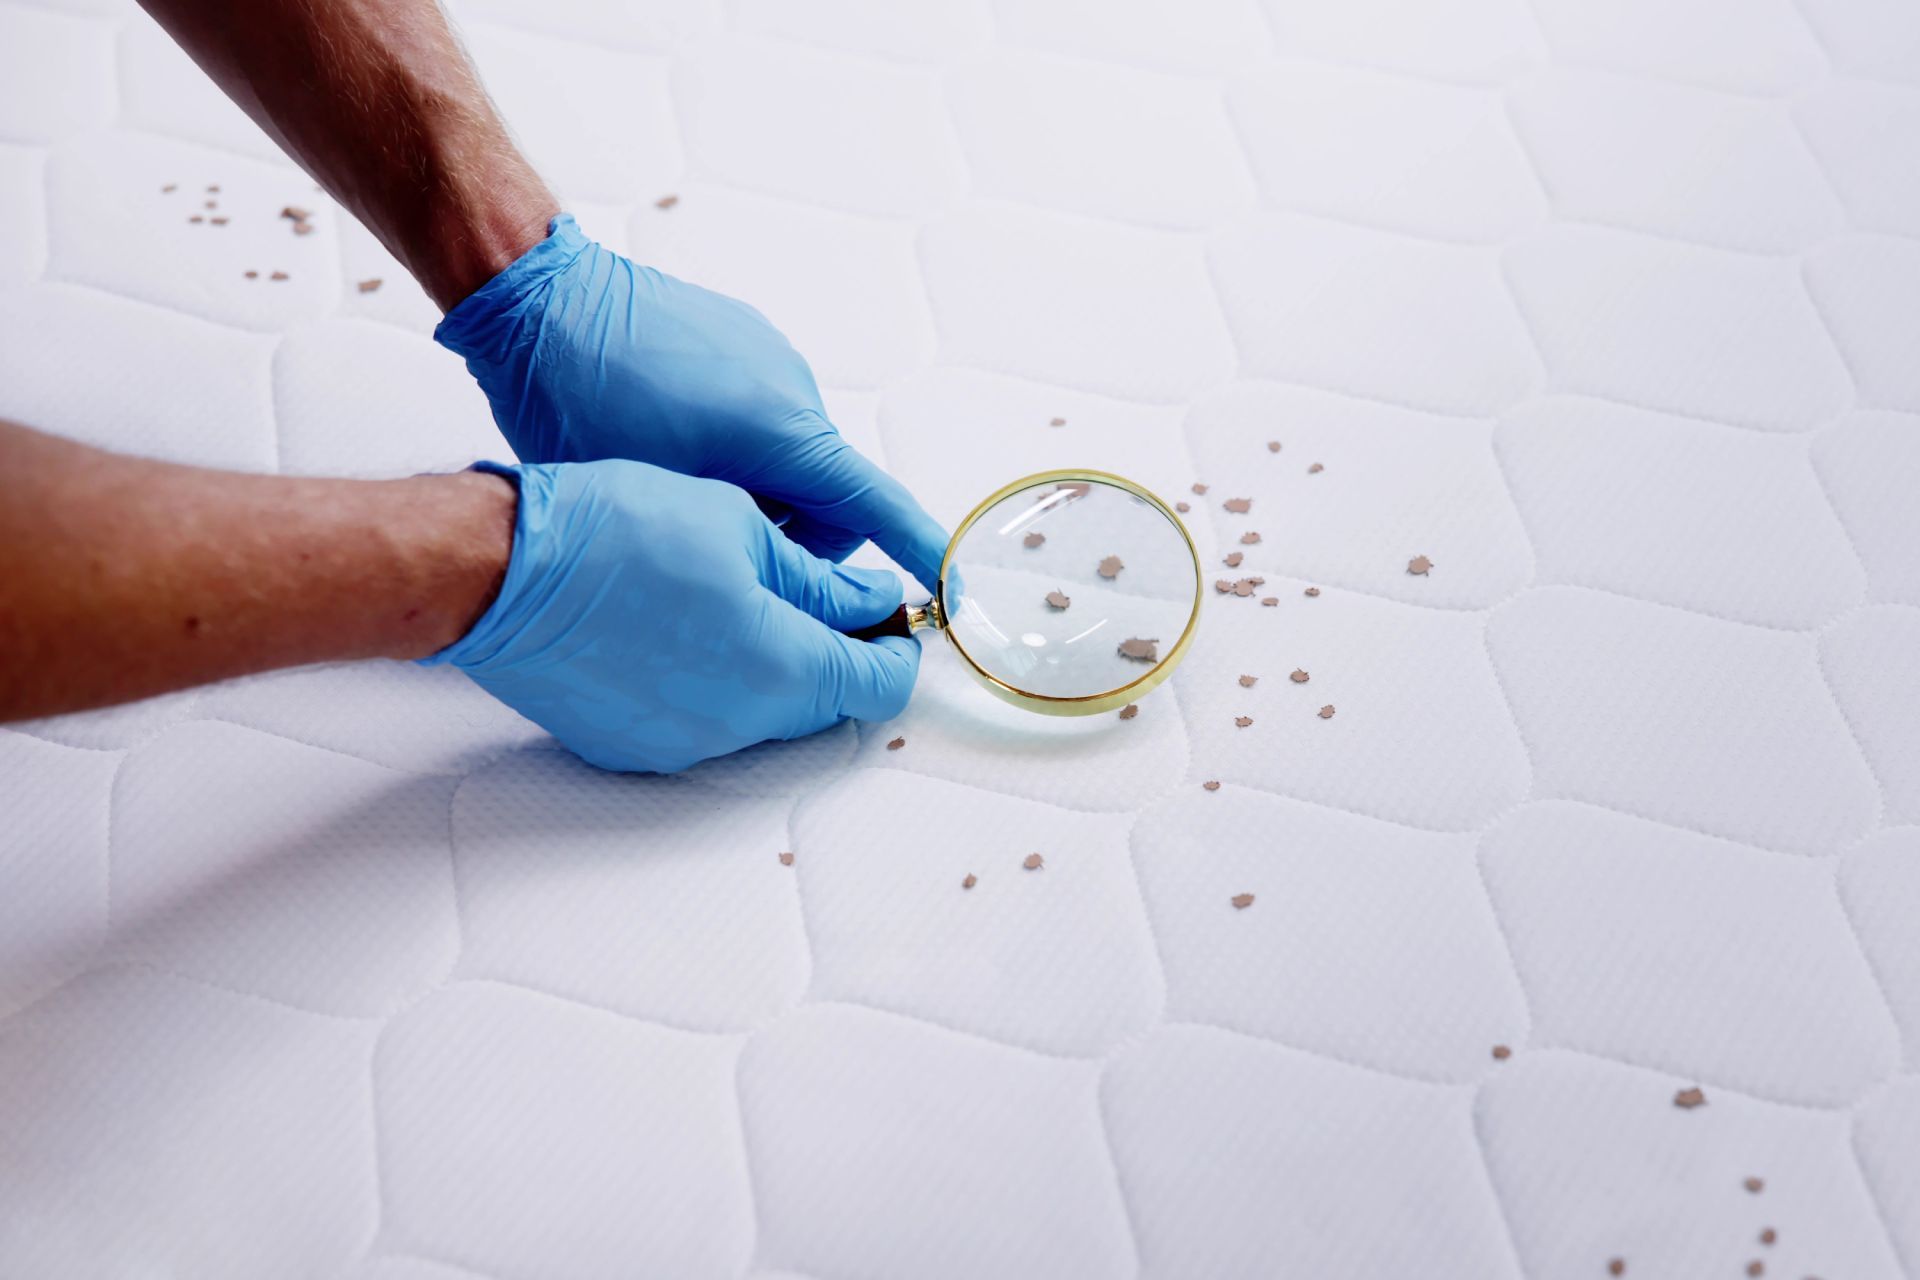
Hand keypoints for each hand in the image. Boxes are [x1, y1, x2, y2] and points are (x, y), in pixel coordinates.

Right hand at [425, 460, 918, 772]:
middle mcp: (737, 725)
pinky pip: (700, 723)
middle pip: (822, 703)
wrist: (498, 572)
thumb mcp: (743, 529)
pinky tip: (683, 629)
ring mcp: (680, 745)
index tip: (891, 614)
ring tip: (742, 600)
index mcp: (780, 670)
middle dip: (837, 653)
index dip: (898, 647)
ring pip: (761, 715)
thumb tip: (870, 600)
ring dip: (774, 668)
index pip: (879, 684)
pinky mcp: (630, 747)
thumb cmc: (612, 532)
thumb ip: (820, 581)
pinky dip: (713, 684)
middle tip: (824, 596)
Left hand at [434, 215, 949, 592]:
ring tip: (679, 488)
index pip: (872, 502)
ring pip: (790, 455)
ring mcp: (766, 356)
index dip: (914, 546)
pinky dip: (735, 444)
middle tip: (723, 545)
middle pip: (828, 490)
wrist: (536, 297)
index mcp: (780, 430)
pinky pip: (761, 411)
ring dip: (757, 487)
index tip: (946, 578)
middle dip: (794, 531)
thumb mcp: (658, 499)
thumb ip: (735, 537)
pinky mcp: (739, 338)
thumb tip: (774, 562)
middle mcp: (789, 388)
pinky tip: (669, 444)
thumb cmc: (576, 402)